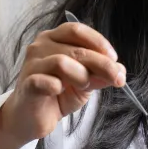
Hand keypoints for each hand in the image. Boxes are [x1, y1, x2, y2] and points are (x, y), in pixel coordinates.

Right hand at [0, 22, 124, 148]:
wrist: (30, 118)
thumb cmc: (56, 95)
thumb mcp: (84, 83)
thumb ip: (99, 74)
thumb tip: (120, 70)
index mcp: (54, 39)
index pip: (77, 30)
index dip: (98, 42)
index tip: (114, 58)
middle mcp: (40, 46)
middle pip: (76, 48)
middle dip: (101, 64)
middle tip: (116, 78)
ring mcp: (32, 65)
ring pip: (62, 62)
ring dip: (80, 76)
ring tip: (82, 87)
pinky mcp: (27, 84)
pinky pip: (46, 81)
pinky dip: (58, 86)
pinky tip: (60, 91)